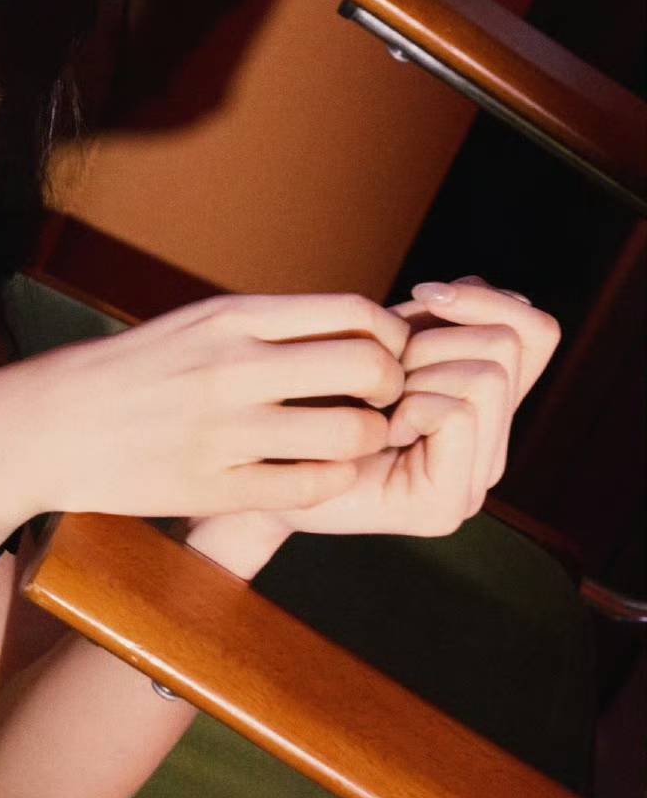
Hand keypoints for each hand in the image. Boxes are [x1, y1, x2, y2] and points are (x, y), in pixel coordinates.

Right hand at [0, 291, 410, 531]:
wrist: (44, 426)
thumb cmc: (129, 371)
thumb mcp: (194, 323)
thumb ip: (266, 325)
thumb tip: (350, 327)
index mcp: (232, 317)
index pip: (355, 314)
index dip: (391, 338)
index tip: (386, 358)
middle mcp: (234, 366)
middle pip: (369, 368)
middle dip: (395, 389)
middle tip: (383, 404)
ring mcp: (224, 430)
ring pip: (350, 434)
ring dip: (370, 441)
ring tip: (354, 444)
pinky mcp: (211, 486)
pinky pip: (308, 486)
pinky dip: (331, 482)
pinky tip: (319, 475)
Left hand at [275, 274, 560, 538]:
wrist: (259, 472)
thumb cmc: (310, 399)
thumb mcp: (381, 343)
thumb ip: (436, 318)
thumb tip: (464, 290)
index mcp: (486, 410)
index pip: (537, 332)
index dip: (487, 299)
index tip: (421, 297)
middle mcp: (492, 450)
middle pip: (507, 346)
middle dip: (435, 339)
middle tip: (384, 374)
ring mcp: (474, 484)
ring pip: (486, 376)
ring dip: (419, 373)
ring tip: (378, 404)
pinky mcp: (446, 507)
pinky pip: (454, 413)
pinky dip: (409, 407)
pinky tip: (374, 432)